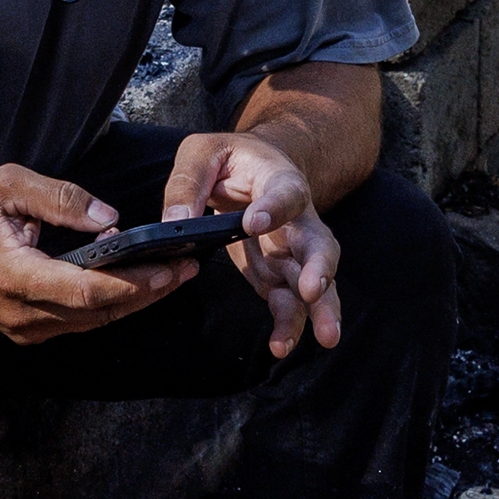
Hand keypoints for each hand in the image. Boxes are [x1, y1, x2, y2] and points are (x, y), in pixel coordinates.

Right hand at [0, 163, 196, 343]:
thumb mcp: (9, 186)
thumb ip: (62, 199)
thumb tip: (110, 218)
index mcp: (15, 276)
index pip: (88, 290)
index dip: (134, 282)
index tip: (170, 266)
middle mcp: (22, 313)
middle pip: (100, 313)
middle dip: (149, 292)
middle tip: (188, 270)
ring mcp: (24, 329)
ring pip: (94, 323)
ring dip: (135, 302)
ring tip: (172, 277)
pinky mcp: (27, 331)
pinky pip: (79, 323)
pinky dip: (111, 307)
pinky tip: (134, 287)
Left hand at [165, 128, 341, 358]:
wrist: (252, 169)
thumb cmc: (229, 158)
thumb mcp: (201, 153)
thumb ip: (187, 183)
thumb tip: (173, 223)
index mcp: (279, 179)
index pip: (285, 192)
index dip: (274, 207)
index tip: (253, 222)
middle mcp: (296, 219)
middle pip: (318, 244)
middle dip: (319, 269)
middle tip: (312, 290)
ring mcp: (291, 251)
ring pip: (315, 282)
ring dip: (318, 310)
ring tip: (324, 337)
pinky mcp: (278, 275)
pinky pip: (290, 302)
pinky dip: (288, 325)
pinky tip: (281, 345)